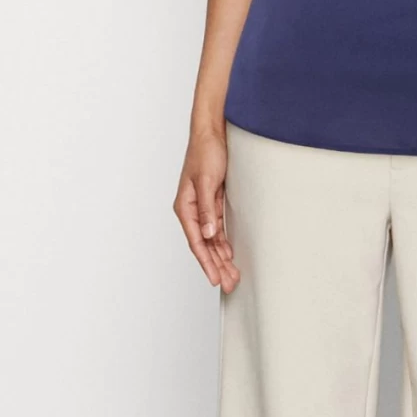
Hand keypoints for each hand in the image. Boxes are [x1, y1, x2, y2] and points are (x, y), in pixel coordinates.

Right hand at [175, 125, 238, 290]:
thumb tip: (208, 234)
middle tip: (228, 284)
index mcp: (185, 206)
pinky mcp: (213, 203)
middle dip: (216, 266)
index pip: (196, 241)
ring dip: (221, 258)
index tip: (215, 278)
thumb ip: (207, 209)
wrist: (212, 132)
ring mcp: (202, 208)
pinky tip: (228, 255)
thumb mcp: (206, 180)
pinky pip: (217, 229)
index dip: (206, 262)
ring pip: (212, 240)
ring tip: (231, 276)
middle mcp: (192, 210)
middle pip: (204, 245)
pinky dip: (223, 243)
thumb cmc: (205, 151)